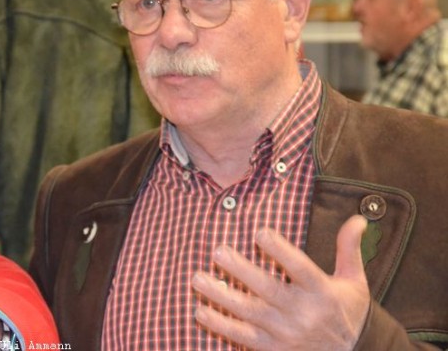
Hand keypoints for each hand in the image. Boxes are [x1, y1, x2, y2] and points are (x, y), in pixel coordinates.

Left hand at [191, 215, 370, 349]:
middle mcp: (303, 314)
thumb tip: (359, 218)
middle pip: (268, 290)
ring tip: (197, 279)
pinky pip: (243, 337)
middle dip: (241, 271)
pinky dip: (221, 325)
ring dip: (221, 296)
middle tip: (217, 251)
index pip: (300, 268)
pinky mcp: (273, 350)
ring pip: (249, 313)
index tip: (260, 232)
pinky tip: (200, 310)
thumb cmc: (349, 314)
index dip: (280, 251)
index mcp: (322, 292)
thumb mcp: (354, 282)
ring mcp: (286, 334)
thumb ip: (349, 249)